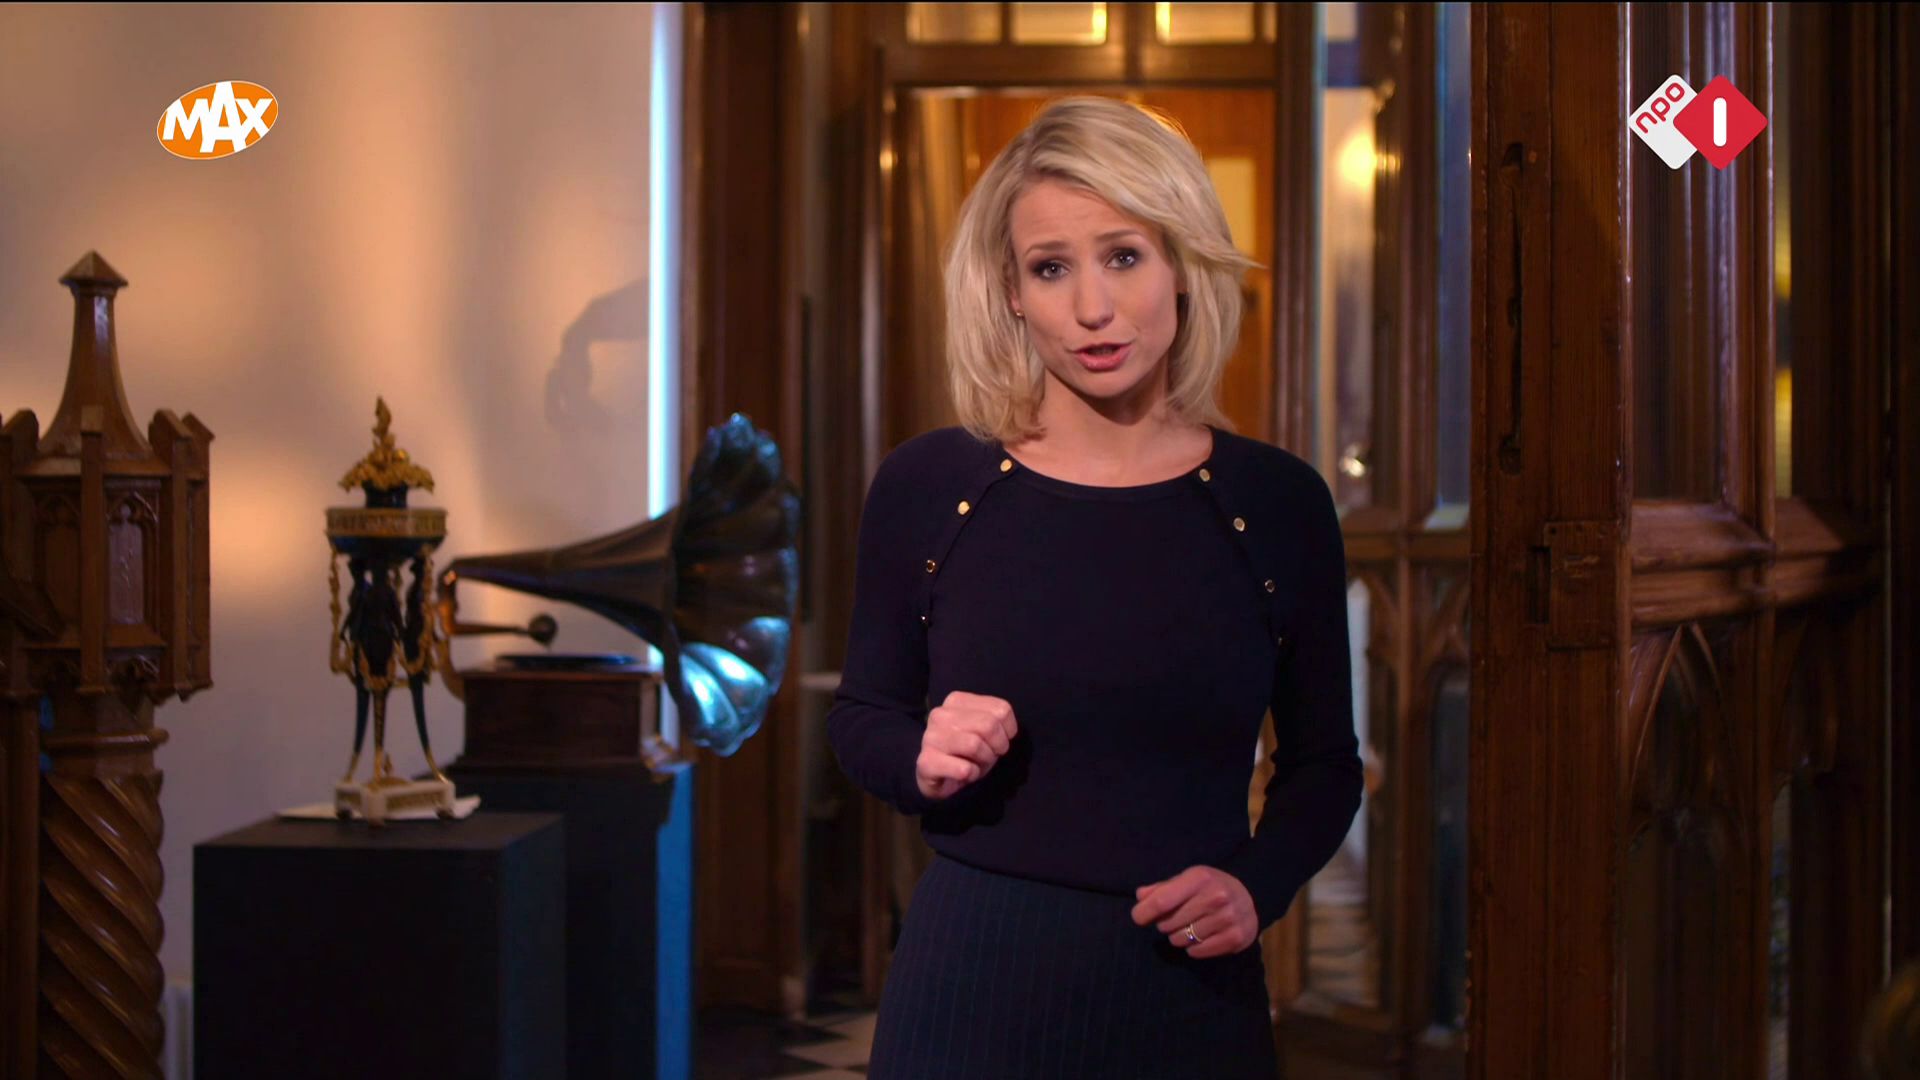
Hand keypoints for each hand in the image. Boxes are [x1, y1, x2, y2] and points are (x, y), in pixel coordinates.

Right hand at [916, 691, 1017, 801]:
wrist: (935, 777)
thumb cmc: (965, 752)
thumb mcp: (983, 731)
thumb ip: (996, 721)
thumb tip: (1007, 731)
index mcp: (956, 701)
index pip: (1001, 709)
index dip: (1008, 731)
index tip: (997, 741)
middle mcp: (941, 715)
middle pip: (989, 725)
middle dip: (997, 747)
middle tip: (989, 756)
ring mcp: (931, 738)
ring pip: (975, 745)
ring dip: (984, 762)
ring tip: (975, 764)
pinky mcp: (926, 762)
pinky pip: (964, 769)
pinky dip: (972, 775)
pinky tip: (963, 774)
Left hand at [1130, 866, 1257, 958]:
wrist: (1250, 895)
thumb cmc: (1210, 886)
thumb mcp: (1188, 878)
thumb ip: (1162, 888)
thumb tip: (1140, 897)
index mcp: (1200, 878)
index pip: (1162, 901)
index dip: (1144, 912)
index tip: (1139, 917)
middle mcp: (1215, 897)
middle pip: (1168, 924)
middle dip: (1164, 924)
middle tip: (1175, 919)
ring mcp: (1227, 919)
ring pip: (1180, 940)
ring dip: (1178, 937)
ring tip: (1188, 927)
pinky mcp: (1235, 938)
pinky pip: (1197, 952)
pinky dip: (1192, 948)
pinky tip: (1199, 938)